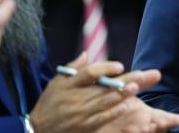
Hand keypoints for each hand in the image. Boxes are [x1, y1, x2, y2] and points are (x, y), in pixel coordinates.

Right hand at [29, 52, 178, 132]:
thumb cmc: (50, 102)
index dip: (104, 69)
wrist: (38, 129)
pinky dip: (115, 113)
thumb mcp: (56, 83)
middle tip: (140, 75)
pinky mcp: (85, 126)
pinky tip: (127, 106)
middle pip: (103, 88)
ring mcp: (81, 114)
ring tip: (136, 88)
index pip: (88, 74)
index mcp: (69, 85)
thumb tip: (86, 53)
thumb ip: (72, 68)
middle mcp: (76, 99)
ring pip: (105, 104)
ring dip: (122, 96)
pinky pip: (102, 119)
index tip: (120, 66)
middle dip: (123, 82)